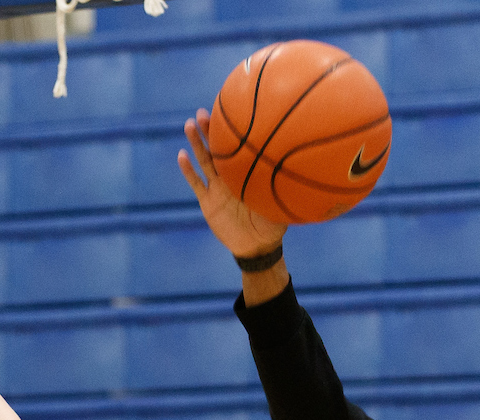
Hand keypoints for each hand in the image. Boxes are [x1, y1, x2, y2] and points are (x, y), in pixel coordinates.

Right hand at [178, 109, 287, 256]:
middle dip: (210, 130)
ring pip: (204, 162)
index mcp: (246, 176)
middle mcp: (230, 178)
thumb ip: (284, 190)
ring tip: (189, 125)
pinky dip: (188, 171)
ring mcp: (217, 189)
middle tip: (203, 111)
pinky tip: (182, 156)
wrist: (256, 247)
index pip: (237, 150)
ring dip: (196, 144)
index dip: (232, 133)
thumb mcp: (280, 206)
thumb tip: (298, 173)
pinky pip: (196, 184)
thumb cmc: (272, 226)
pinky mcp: (208, 202)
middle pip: (217, 150)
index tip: (228, 112)